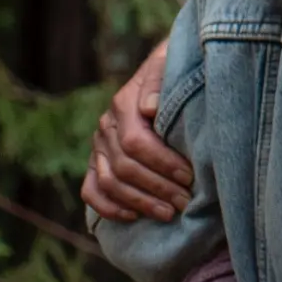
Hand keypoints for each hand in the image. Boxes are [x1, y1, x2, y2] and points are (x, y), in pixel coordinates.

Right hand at [82, 40, 191, 221]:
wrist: (168, 69)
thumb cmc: (178, 70)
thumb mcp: (173, 64)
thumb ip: (160, 80)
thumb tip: (150, 108)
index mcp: (124, 104)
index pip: (136, 142)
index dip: (162, 163)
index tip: (189, 177)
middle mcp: (106, 127)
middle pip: (124, 167)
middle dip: (158, 188)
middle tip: (186, 201)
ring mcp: (99, 147)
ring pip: (109, 182)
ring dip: (139, 202)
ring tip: (170, 213)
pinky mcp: (97, 163)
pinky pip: (92, 190)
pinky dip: (109, 207)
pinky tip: (134, 216)